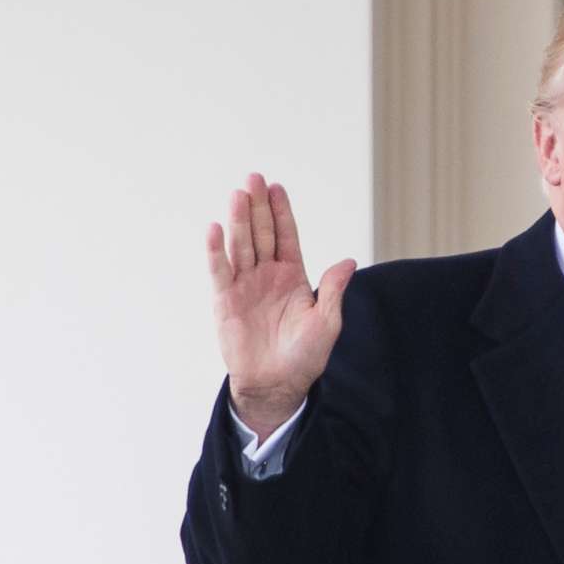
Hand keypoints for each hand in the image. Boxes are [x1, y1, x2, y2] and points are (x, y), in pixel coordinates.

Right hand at [205, 173, 355, 440]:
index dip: (282, 213)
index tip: (277, 188)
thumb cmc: (305, 356)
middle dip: (257, 206)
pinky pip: (219, 271)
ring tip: (238, 195)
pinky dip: (215, 251)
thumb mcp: (327, 323)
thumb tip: (349, 261)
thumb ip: (332, 290)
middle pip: (261, 233)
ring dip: (238, 221)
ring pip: (241, 246)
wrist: (277, 385)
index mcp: (292, 276)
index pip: (286, 236)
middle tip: (253, 178)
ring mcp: (244, 285)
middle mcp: (267, 275)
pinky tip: (214, 229)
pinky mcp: (225, 300)